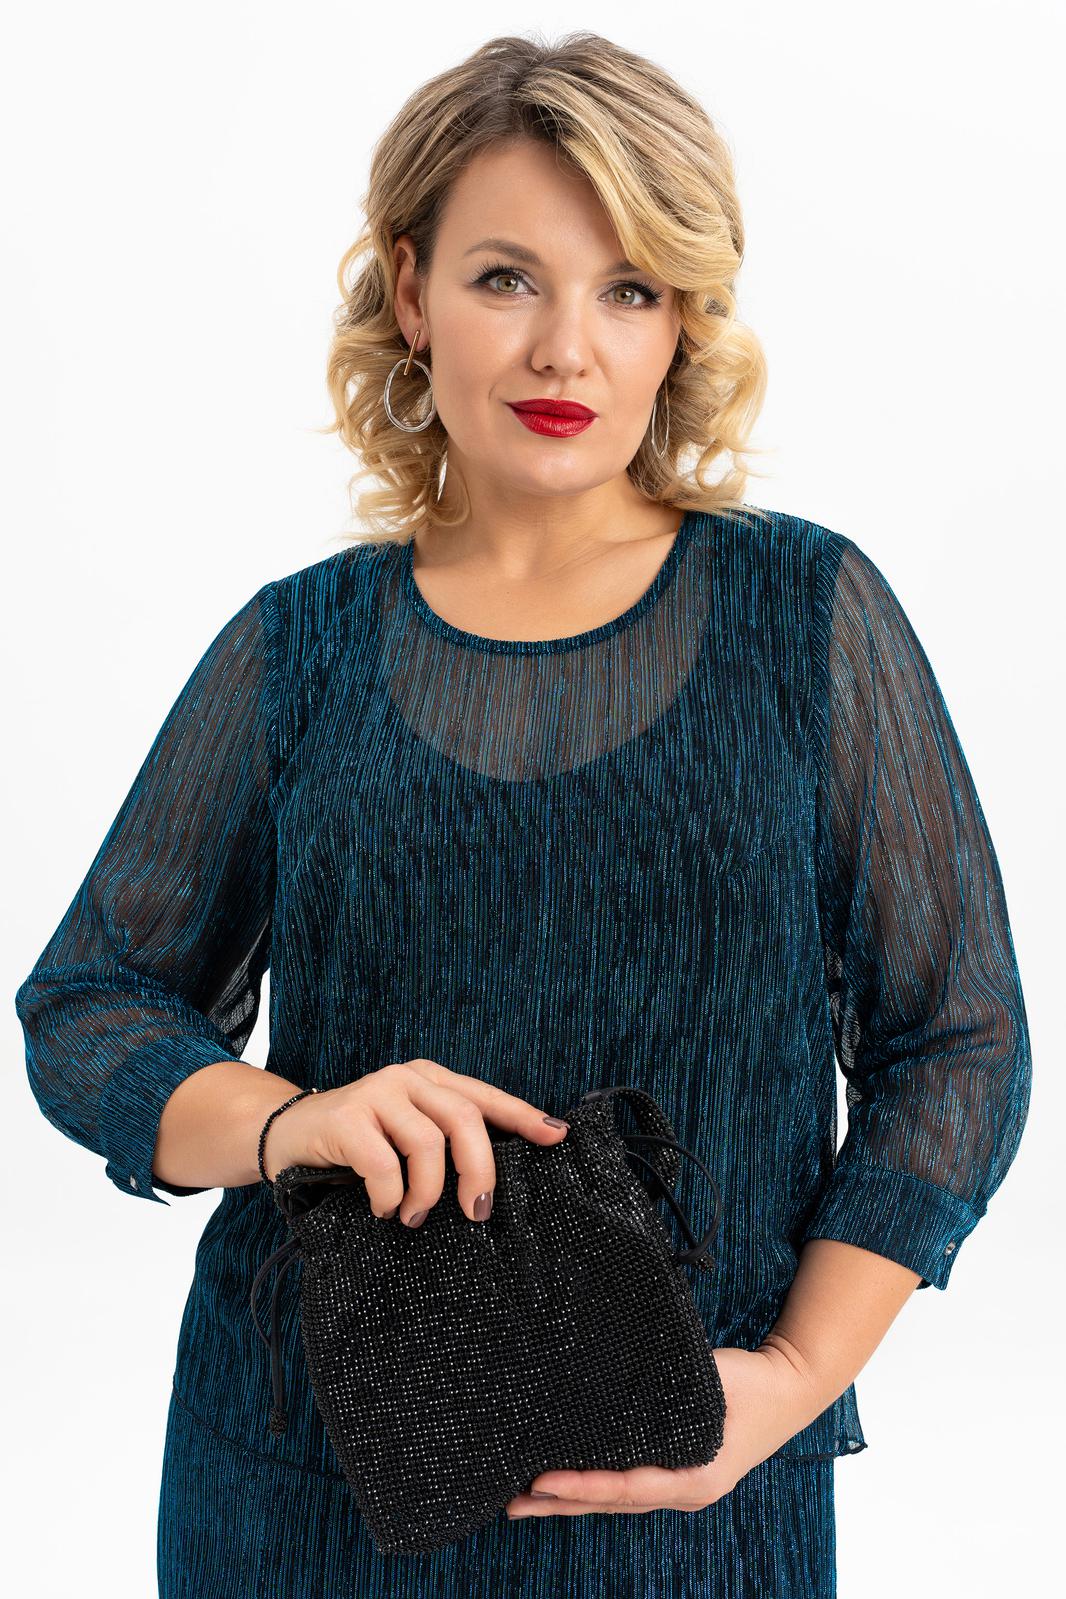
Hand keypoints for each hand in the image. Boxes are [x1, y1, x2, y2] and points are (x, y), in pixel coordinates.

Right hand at [260, 1057, 569, 1223]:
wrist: (284, 1133)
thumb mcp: (405, 1136)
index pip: (485, 1096)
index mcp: (429, 1079)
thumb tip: (490, 1182)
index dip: (524, 1115)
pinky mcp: (345, 1117)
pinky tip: (384, 1208)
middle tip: (477, 1212)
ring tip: (413, 1215)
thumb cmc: (355, 1144)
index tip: (558, 1136)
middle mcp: (406, 1078)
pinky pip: (384, 1164)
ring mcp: (375, 1093)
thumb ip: (443, 1142)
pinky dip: (390, 1196)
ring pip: (428, 1144)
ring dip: (428, 1192)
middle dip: (479, 1170)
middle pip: (465, 1119)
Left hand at [504, 1342, 821, 1518]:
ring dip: (572, 1499)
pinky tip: (569, 1483)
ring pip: (618, 1499)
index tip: (542, 1481)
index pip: (626, 1487)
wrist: (791, 1388)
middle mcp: (686, 1492)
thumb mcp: (713, 1380)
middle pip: (614, 1501)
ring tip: (526, 1499)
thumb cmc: (754, 1382)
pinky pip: (630, 1487)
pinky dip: (597, 1487)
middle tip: (512, 1502)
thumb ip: (670, 1390)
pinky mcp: (680, 1474)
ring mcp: (683, 1488)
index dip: (582, 1486)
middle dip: (561, 1502)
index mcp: (696, 1477)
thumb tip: (617, 1385)